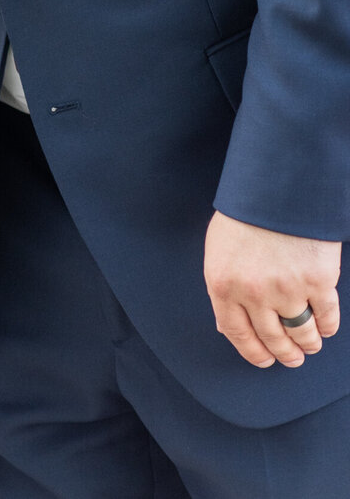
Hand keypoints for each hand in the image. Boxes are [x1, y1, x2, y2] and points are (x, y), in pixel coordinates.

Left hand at [204, 211, 340, 368]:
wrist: (278, 185)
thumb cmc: (246, 213)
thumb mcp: (219, 248)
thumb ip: (224, 286)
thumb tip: (226, 326)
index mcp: (222, 283)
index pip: (236, 333)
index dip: (252, 352)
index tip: (265, 361)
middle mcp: (253, 292)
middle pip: (271, 338)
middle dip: (284, 353)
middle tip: (293, 358)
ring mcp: (287, 288)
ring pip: (301, 332)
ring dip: (308, 344)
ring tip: (311, 345)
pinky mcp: (318, 281)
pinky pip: (327, 317)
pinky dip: (328, 327)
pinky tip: (326, 327)